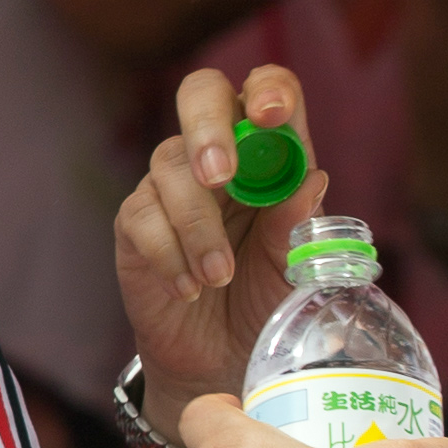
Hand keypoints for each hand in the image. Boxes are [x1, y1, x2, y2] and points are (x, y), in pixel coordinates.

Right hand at [113, 64, 335, 415]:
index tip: (272, 116)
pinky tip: (189, 287)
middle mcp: (217, 153)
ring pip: (171, 168)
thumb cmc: (267, 298)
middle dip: (209, 128)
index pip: (265, 88)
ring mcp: (171, 183)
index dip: (268, 91)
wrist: (224, 359)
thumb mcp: (295, 265)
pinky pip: (143, 218)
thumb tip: (311, 180)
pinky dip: (170, 256)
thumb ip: (298, 222)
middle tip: (220, 176)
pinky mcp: (136, 222)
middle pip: (202, 94)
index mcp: (268, 150)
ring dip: (198, 228)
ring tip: (220, 277)